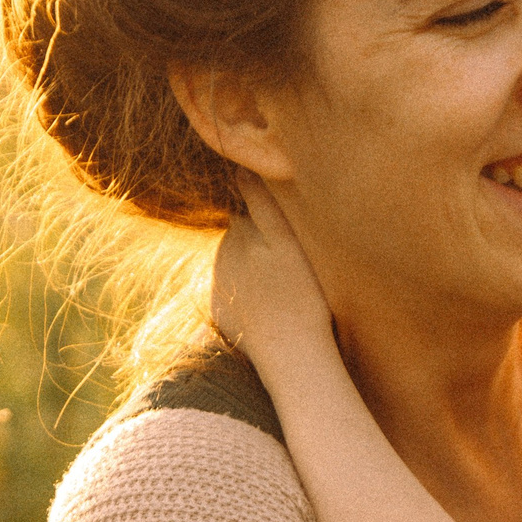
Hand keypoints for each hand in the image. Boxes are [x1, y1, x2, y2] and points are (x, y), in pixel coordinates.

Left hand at [210, 176, 335, 362]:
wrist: (289, 353)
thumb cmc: (302, 294)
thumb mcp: (290, 241)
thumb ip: (264, 204)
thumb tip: (240, 169)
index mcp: (240, 232)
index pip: (249, 205)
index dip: (267, 209)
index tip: (287, 225)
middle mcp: (224, 254)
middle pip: (243, 233)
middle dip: (259, 238)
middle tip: (290, 260)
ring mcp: (219, 283)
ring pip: (237, 261)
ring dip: (255, 265)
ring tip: (284, 286)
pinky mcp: (220, 309)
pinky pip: (235, 291)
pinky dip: (250, 294)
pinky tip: (272, 306)